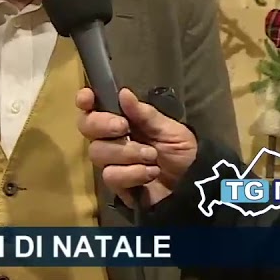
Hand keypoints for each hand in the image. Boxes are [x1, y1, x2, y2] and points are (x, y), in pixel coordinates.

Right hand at [76, 87, 197, 206]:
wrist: (193, 186)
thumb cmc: (183, 153)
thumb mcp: (169, 130)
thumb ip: (145, 114)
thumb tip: (123, 93)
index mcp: (123, 121)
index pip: (94, 108)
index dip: (85, 101)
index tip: (88, 98)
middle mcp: (112, 139)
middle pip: (86, 127)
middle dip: (102, 124)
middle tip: (124, 127)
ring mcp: (112, 163)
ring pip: (98, 152)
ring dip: (127, 152)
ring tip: (151, 157)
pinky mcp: (116, 185)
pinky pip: (111, 175)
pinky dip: (133, 173)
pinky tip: (150, 173)